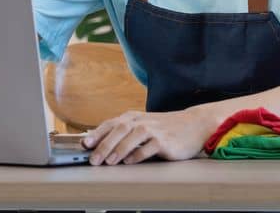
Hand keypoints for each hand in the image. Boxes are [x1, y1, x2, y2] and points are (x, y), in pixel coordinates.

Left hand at [81, 108, 216, 164]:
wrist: (194, 125)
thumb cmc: (165, 128)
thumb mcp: (143, 125)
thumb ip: (125, 133)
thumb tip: (100, 145)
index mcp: (133, 117)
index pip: (111, 124)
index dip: (97, 134)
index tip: (85, 144)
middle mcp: (142, 121)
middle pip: (119, 129)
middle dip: (104, 144)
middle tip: (93, 159)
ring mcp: (154, 129)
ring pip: (132, 136)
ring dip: (119, 149)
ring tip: (109, 162)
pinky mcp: (165, 140)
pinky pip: (149, 147)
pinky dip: (138, 154)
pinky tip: (130, 162)